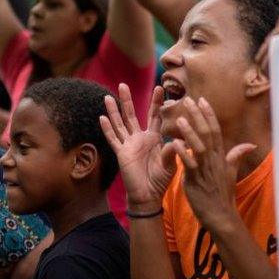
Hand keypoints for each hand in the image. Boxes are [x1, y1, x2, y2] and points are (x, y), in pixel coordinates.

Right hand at [100, 84, 175, 212]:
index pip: (155, 116)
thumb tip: (176, 141)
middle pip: (132, 115)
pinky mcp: (121, 153)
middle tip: (123, 84)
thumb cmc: (160, 180)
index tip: (160, 87)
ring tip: (108, 96)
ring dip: (114, 111)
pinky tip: (102, 118)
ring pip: (120, 124)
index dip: (157, 102)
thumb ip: (171, 152)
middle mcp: (140, 138)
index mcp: (154, 138)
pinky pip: (113, 139)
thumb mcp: (170, 165)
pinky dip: (108, 129)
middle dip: (127, 100)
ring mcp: (129, 144)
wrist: (147, 195)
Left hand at [170, 97, 254, 230]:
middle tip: (188, 100)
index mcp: (220, 156)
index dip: (209, 114)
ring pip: (199, 147)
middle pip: (207, 134)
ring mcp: (205, 170)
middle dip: (198, 116)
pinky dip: (182, 154)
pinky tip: (174, 143)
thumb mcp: (232, 172)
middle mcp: (214, 160)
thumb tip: (250, 144)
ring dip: (190, 132)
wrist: (221, 216)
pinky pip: (189, 165)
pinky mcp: (196, 181)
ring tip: (180, 119)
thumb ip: (236, 156)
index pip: (215, 130)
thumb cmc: (223, 194)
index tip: (202, 99)